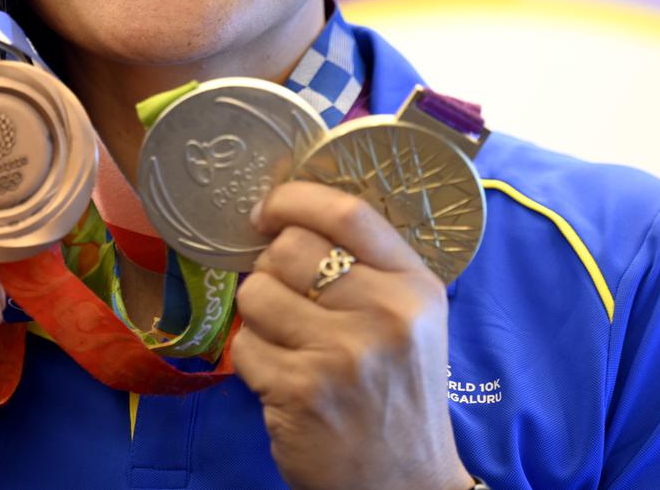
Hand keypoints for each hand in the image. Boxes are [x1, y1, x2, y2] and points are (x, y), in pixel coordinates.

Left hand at [231, 182, 472, 489]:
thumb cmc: (399, 392)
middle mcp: (385, 315)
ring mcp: (341, 355)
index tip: (266, 209)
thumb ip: (365, 266)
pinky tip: (284, 380)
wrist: (407, 485)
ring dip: (259, 316)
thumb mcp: (410, 319)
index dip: (294, 199)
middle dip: (270, 268)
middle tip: (285, 298)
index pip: (348, 213)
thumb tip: (285, 218)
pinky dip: (253, 359)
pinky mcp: (301, 393)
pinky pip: (244, 346)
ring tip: (288, 343)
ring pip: (256, 293)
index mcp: (415, 287)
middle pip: (288, 248)